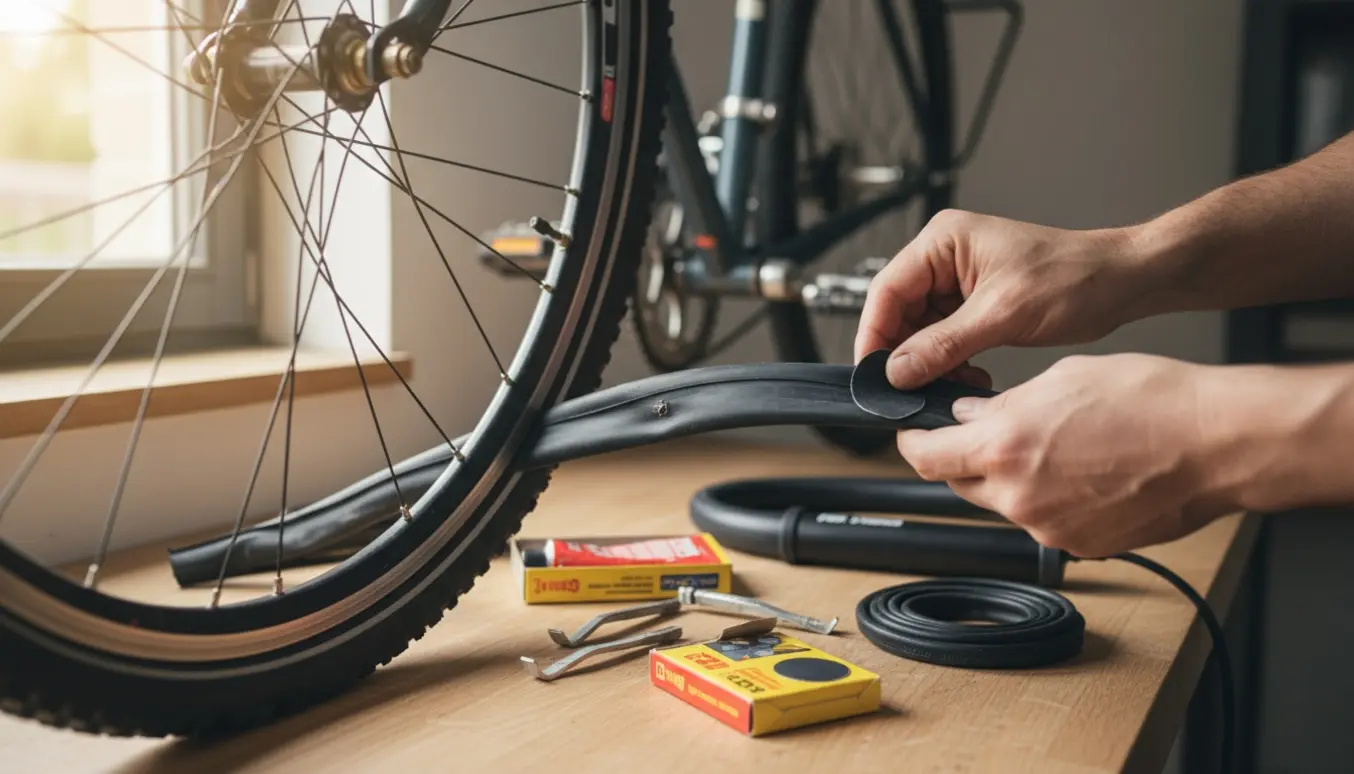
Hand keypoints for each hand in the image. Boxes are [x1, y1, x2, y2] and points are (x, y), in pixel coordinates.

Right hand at [854, 209, 1150, 388]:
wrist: (1124, 282)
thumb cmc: (1076, 278)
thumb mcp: (1002, 315)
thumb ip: (942, 344)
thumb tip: (897, 371)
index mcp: (943, 241)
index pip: (886, 291)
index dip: (874, 335)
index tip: (873, 374)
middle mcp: (945, 256)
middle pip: (899, 312)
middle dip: (904, 354)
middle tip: (908, 390)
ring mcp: (959, 280)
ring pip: (920, 330)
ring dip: (929, 363)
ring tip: (946, 386)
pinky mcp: (975, 303)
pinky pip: (944, 337)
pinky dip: (949, 362)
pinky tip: (965, 378)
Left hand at [897, 353, 1235, 556]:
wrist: (1217, 443)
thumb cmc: (1153, 401)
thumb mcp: (1060, 378)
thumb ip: (1003, 404)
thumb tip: (970, 415)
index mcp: (1002, 446)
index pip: (925, 457)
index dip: (913, 443)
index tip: (913, 434)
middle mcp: (1018, 495)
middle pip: (960, 484)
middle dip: (964, 459)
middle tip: (989, 434)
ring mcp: (1048, 527)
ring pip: (1004, 504)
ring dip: (1012, 480)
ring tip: (1057, 447)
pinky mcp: (1080, 547)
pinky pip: (1045, 523)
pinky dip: (1050, 500)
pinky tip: (1083, 473)